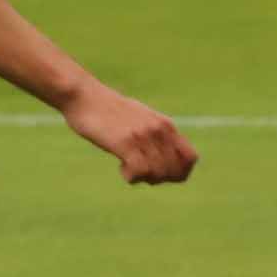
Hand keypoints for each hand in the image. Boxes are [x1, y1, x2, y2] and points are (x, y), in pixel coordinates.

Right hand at [66, 81, 195, 184]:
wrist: (85, 96)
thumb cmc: (111, 110)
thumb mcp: (142, 118)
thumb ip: (157, 134)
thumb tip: (167, 158)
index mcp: (166, 125)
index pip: (191, 158)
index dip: (179, 172)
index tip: (160, 174)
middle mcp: (159, 130)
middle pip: (174, 171)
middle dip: (159, 179)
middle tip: (141, 172)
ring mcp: (143, 136)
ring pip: (158, 173)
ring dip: (144, 178)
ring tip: (129, 167)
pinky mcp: (125, 143)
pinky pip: (140, 172)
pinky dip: (132, 177)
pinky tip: (121, 167)